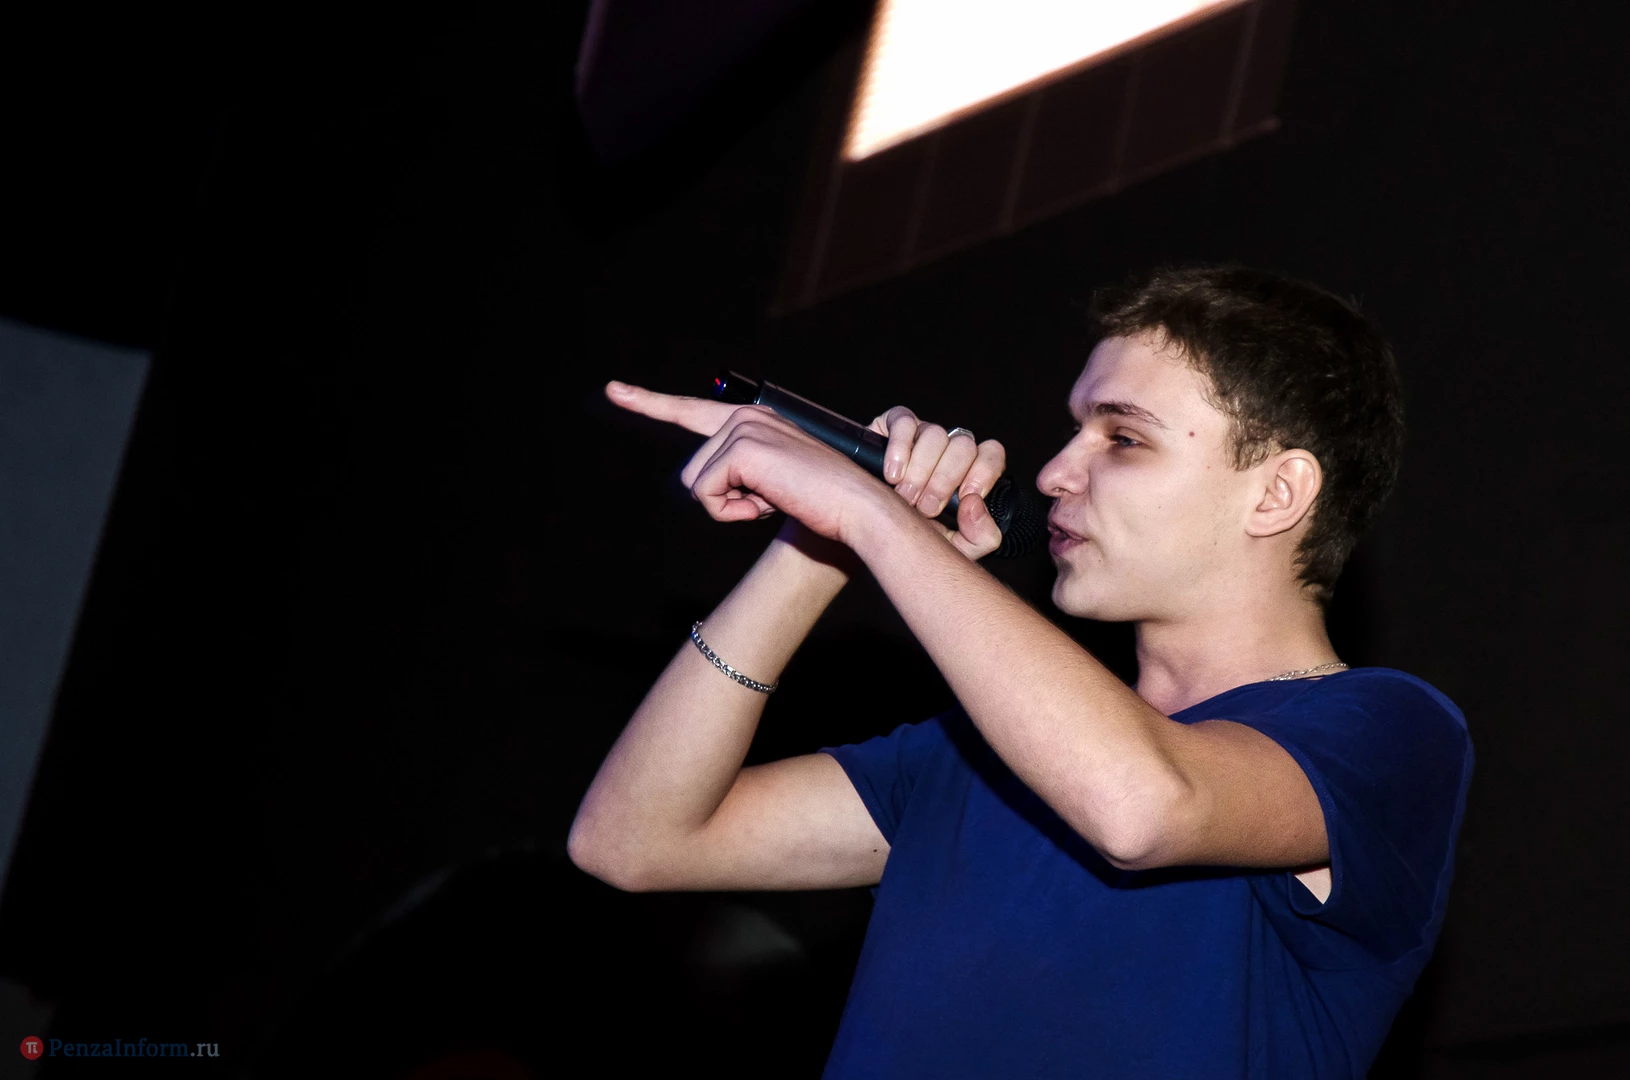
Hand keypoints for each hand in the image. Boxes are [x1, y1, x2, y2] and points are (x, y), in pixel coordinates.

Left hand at [606, 381, 1005, 558]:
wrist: (859, 508)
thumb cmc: (824, 503)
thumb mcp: (775, 486)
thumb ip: (741, 479)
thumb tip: (704, 488)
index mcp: (753, 420)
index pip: (691, 410)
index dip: (649, 402)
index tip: (615, 390)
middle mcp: (745, 416)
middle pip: (691, 472)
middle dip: (724, 499)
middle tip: (770, 501)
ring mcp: (743, 429)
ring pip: (695, 485)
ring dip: (730, 507)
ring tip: (773, 500)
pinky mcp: (742, 449)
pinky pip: (706, 495)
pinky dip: (733, 512)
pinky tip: (768, 504)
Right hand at [870, 406, 1005, 559]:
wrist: (868, 531)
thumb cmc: (914, 537)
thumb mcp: (953, 549)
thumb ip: (981, 536)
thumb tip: (975, 504)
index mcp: (968, 471)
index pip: (990, 453)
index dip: (984, 472)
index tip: (966, 498)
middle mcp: (947, 449)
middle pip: (963, 445)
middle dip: (945, 480)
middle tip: (926, 508)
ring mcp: (920, 434)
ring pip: (935, 433)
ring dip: (921, 470)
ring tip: (904, 497)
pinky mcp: (890, 426)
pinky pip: (903, 421)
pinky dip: (900, 448)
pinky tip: (891, 475)